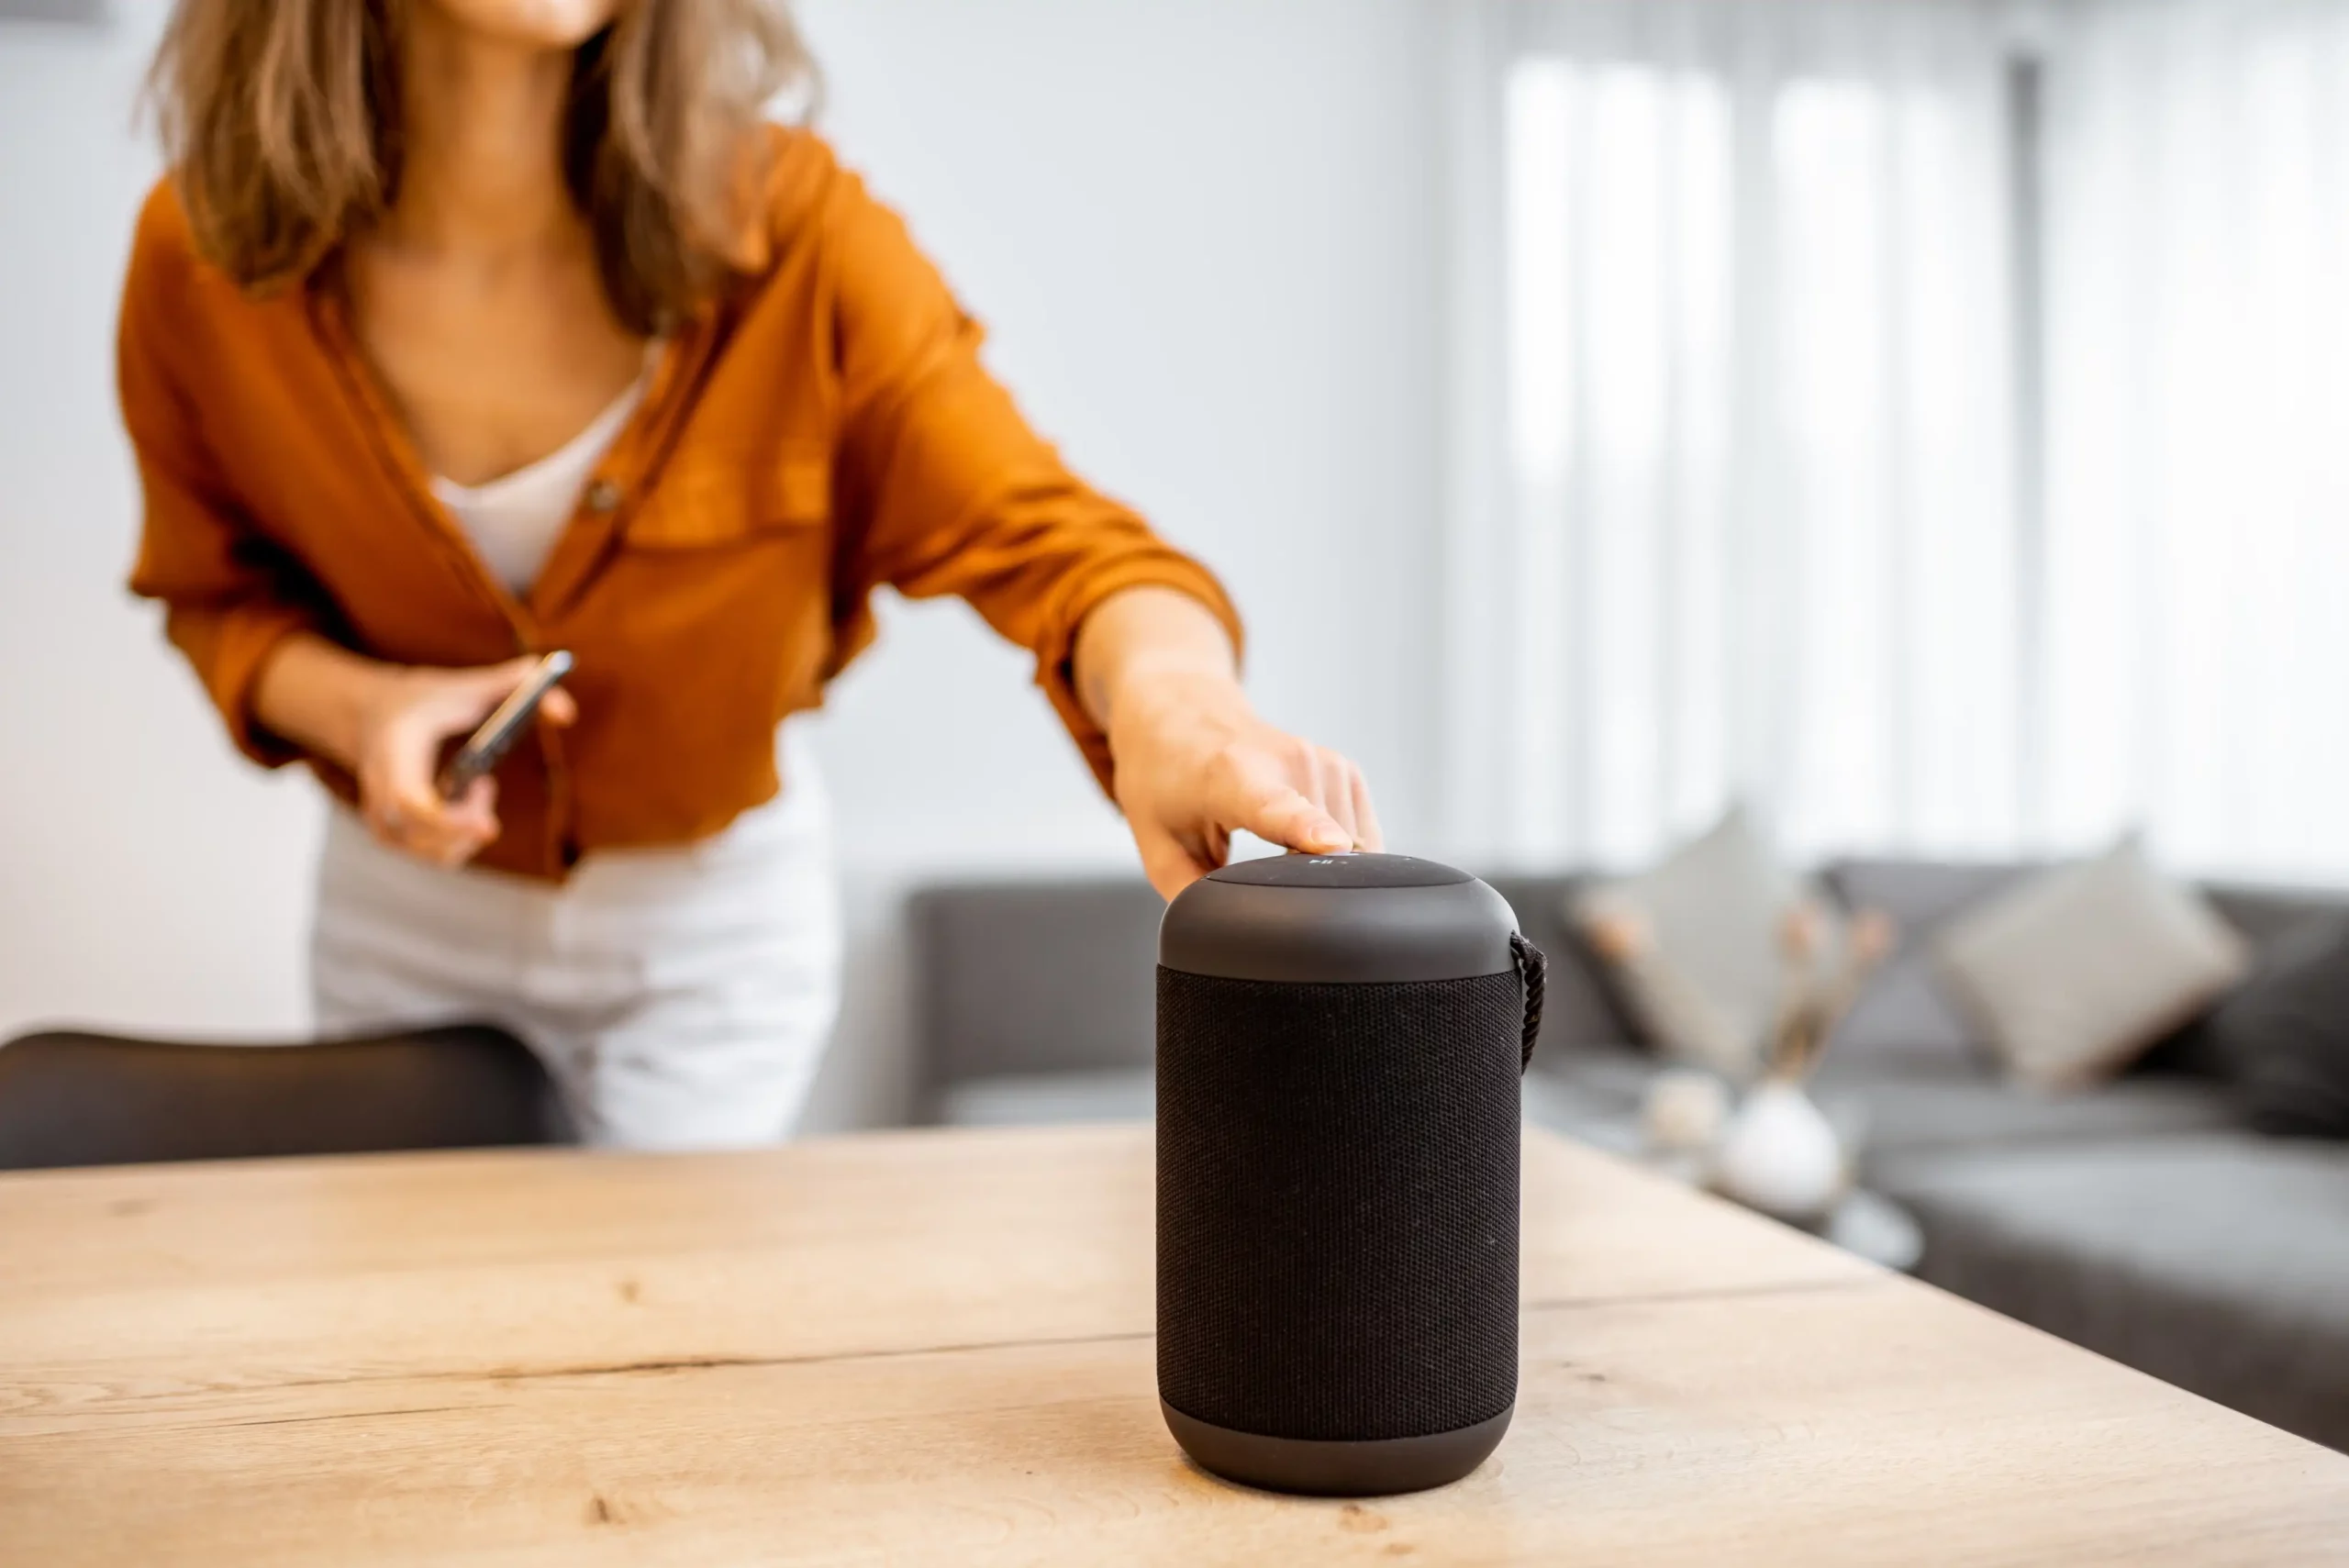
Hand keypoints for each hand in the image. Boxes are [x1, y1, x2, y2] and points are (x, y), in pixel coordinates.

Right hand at [348, 658, 575, 866]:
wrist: (369, 714)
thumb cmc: (424, 699)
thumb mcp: (466, 684)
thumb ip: (517, 688)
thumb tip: (567, 712)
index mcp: (394, 751)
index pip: (411, 804)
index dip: (449, 823)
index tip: (489, 827)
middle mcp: (379, 790)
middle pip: (423, 838)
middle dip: (467, 828)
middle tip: (486, 785)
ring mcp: (381, 816)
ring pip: (433, 853)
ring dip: (468, 829)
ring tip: (477, 785)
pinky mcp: (391, 832)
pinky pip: (432, 853)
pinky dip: (459, 837)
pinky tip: (465, 801)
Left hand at [1107, 669, 1382, 898]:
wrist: (1182, 711)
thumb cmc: (1164, 776)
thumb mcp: (1156, 843)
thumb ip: (1190, 895)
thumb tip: (1227, 941)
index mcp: (1234, 778)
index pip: (1279, 808)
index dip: (1308, 830)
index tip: (1330, 846)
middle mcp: (1289, 761)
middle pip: (1322, 853)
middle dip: (1302, 886)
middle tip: (1255, 874)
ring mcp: (1324, 762)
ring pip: (1351, 850)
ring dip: (1321, 869)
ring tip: (1270, 850)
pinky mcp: (1346, 770)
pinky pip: (1361, 836)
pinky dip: (1336, 852)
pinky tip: (1297, 842)